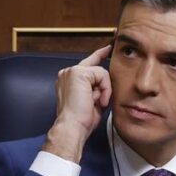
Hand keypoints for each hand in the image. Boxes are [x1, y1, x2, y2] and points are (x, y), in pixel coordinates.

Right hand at [42, 45, 111, 162]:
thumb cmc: (82, 119)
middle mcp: (67, 72)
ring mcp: (71, 71)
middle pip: (97, 68)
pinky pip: (102, 75)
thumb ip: (97, 89)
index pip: (87, 64)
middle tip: (99, 99)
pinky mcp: (78, 73)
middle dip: (104, 85)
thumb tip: (107, 85)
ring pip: (101, 73)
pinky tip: (98, 99)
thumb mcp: (93, 101)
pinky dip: (105, 89)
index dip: (98, 55)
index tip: (107, 49)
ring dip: (105, 90)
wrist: (73, 126)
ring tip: (97, 102)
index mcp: (69, 79)